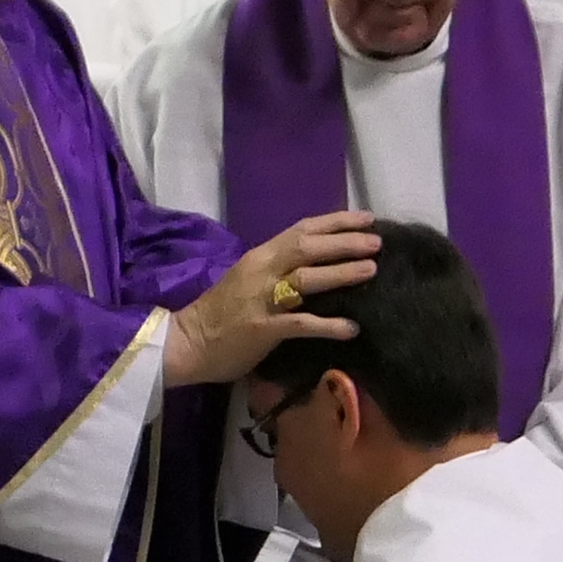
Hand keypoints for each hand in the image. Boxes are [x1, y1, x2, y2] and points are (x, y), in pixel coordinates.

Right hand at [169, 214, 380, 387]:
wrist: (186, 342)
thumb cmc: (219, 313)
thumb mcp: (248, 280)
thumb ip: (277, 269)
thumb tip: (315, 264)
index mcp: (260, 256)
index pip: (301, 230)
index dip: (336, 222)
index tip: (366, 219)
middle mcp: (262, 271)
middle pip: (308, 247)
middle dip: (345, 242)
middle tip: (376, 243)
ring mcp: (262, 299)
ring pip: (307, 279)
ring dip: (342, 273)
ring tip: (372, 270)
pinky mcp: (262, 328)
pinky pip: (301, 324)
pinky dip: (328, 325)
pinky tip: (351, 328)